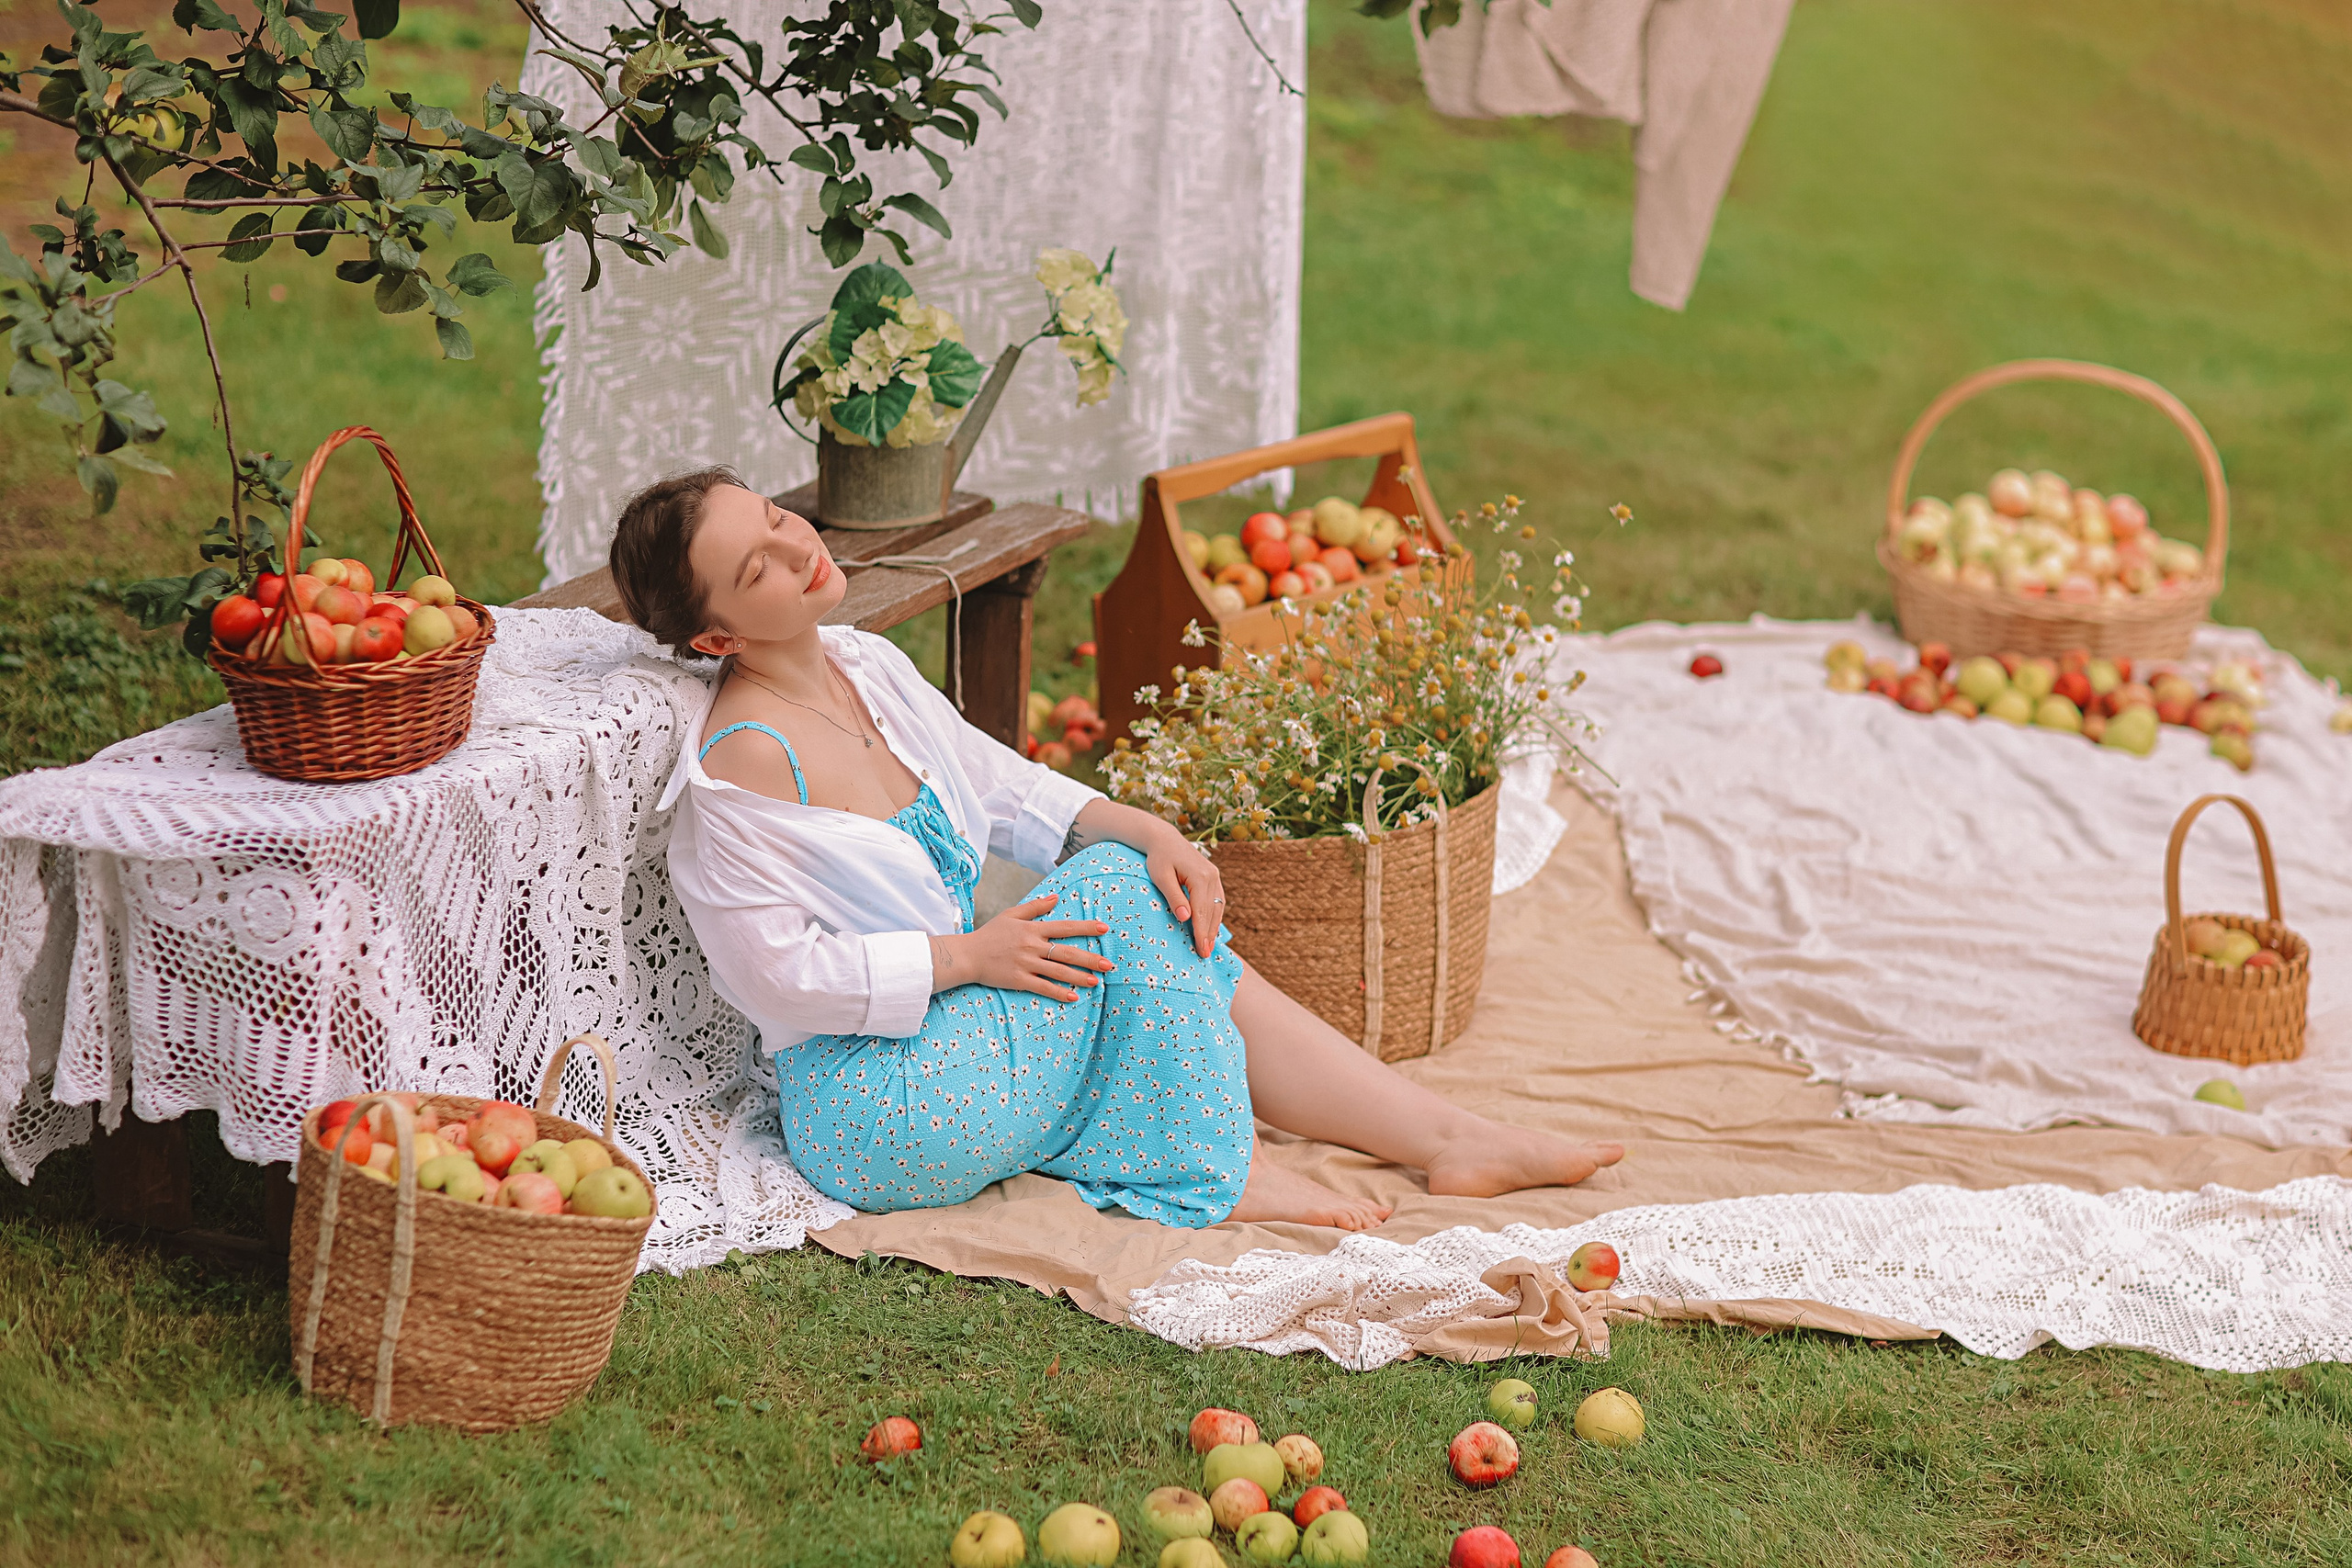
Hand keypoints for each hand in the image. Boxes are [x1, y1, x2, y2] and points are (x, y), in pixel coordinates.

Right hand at [931, 893, 1112, 1002]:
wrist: (967, 955)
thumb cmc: (990, 934)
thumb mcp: (1011, 914)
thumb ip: (1035, 907)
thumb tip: (1056, 897)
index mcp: (1032, 929)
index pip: (1064, 927)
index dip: (1085, 928)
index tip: (1104, 929)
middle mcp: (1032, 946)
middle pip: (1066, 952)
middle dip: (1089, 958)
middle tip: (1109, 964)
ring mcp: (1026, 964)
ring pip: (1058, 971)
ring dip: (1078, 977)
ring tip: (1096, 981)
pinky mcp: (1018, 980)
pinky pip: (1043, 987)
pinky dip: (1058, 992)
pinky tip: (1073, 997)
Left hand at [1143, 823, 1224, 957]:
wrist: (1164, 839)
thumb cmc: (1158, 858)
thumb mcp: (1161, 877)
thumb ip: (1174, 897)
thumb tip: (1186, 918)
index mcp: (1200, 876)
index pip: (1202, 910)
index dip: (1201, 931)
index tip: (1201, 949)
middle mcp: (1212, 876)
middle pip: (1213, 910)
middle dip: (1209, 933)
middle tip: (1205, 953)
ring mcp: (1214, 876)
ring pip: (1218, 906)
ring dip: (1214, 926)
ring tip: (1209, 945)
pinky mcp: (1213, 877)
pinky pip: (1217, 900)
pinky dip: (1214, 915)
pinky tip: (1210, 928)